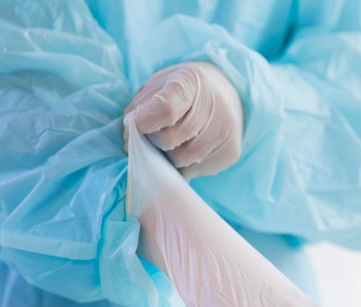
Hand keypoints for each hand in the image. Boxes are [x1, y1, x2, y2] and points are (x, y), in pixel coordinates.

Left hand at [124, 62, 242, 179]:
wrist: (226, 94)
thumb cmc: (184, 92)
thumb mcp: (159, 86)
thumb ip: (141, 108)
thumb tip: (130, 140)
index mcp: (192, 81)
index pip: (165, 109)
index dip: (144, 122)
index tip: (132, 125)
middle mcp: (216, 105)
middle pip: (170, 139)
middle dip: (154, 141)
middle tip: (152, 135)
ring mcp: (226, 131)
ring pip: (181, 160)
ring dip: (168, 156)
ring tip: (171, 143)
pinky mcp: (230, 153)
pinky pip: (194, 171)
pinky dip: (183, 165)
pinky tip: (188, 148)